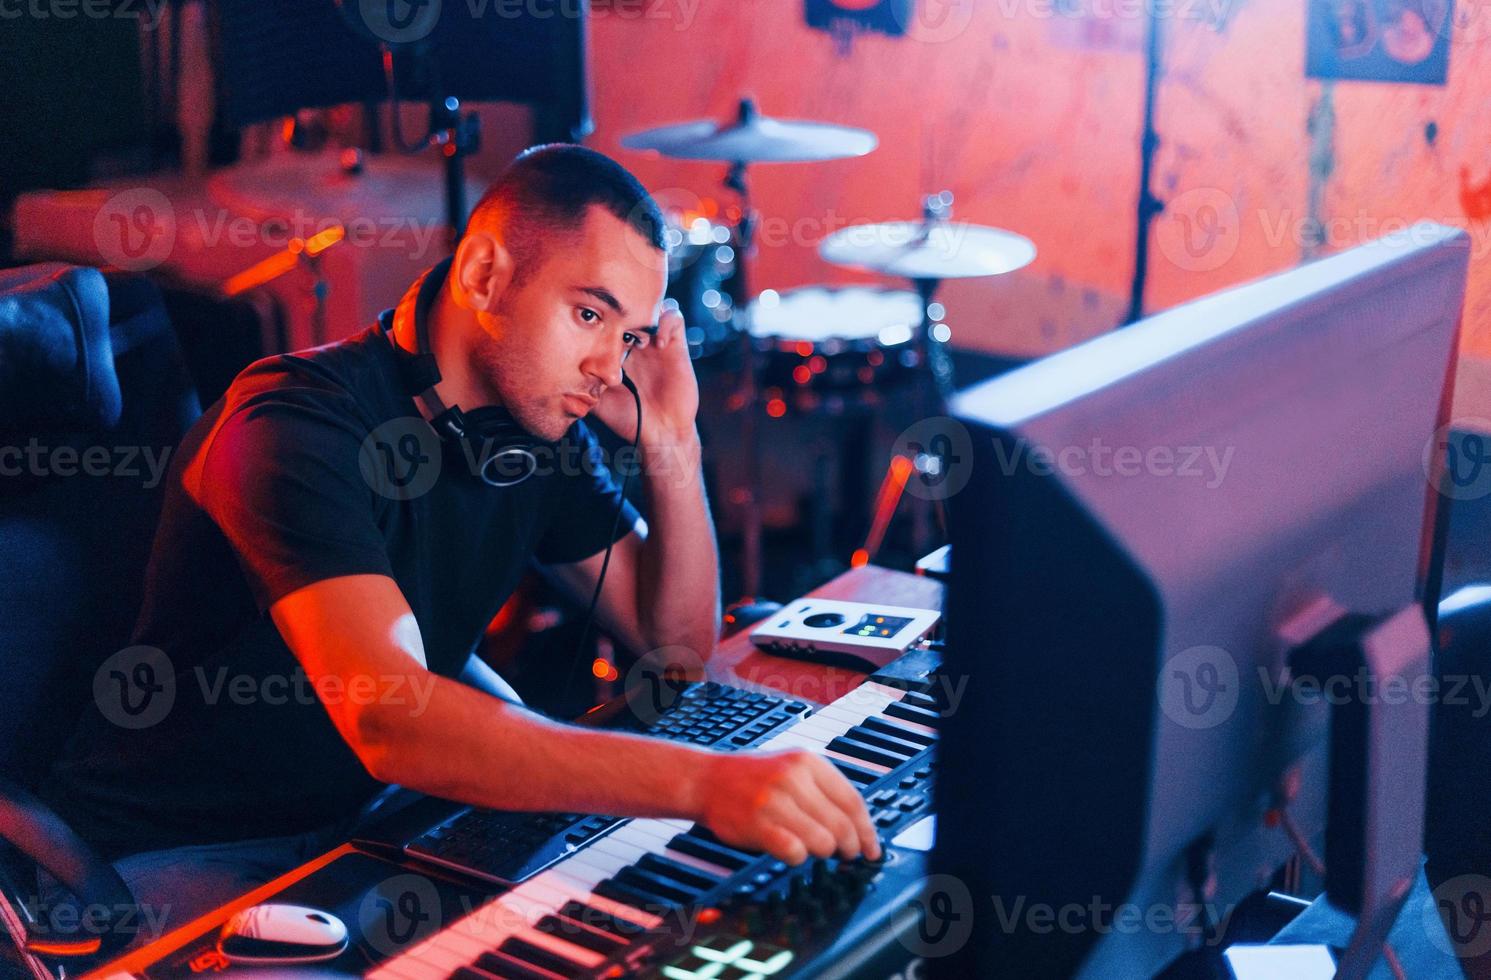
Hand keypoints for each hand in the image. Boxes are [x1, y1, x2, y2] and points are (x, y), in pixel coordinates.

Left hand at [591, 308, 697, 447]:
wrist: (661, 432)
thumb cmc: (629, 418)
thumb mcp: (598, 400)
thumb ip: (581, 384)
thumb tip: (555, 373)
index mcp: (617, 351)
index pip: (609, 321)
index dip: (602, 318)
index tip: (594, 325)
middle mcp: (636, 343)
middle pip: (629, 308)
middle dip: (622, 311)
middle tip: (617, 328)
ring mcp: (656, 343)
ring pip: (652, 306)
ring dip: (645, 313)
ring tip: (638, 337)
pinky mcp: (676, 346)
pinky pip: (675, 317)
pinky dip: (667, 322)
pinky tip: (658, 344)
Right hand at [694, 748, 882, 864]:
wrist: (707, 780)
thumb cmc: (754, 779)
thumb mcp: (792, 769)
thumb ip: (823, 792)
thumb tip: (859, 829)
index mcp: (808, 762)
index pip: (853, 801)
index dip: (867, 830)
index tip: (872, 848)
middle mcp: (794, 778)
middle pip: (842, 825)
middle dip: (850, 848)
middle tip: (846, 856)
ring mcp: (775, 801)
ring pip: (823, 843)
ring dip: (822, 853)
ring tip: (812, 849)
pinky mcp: (758, 825)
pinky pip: (795, 853)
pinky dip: (799, 858)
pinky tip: (792, 851)